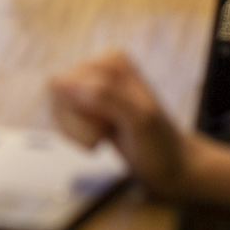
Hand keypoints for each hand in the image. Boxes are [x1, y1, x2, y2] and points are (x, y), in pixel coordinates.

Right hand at [47, 51, 189, 198]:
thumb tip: (63, 82)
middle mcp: (99, 67)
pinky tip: (99, 139)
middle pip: (56, 94)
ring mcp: (93, 86)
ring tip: (104, 138)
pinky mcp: (88, 105)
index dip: (76, 112)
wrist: (173, 168)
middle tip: (106, 134)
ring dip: (76, 131)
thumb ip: (105, 96)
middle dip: (77, 123)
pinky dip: (76, 135)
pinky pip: (62, 117)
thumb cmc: (160, 146)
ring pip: (57, 107)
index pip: (63, 83)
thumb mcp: (139, 120)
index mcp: (111, 61)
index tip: (105, 125)